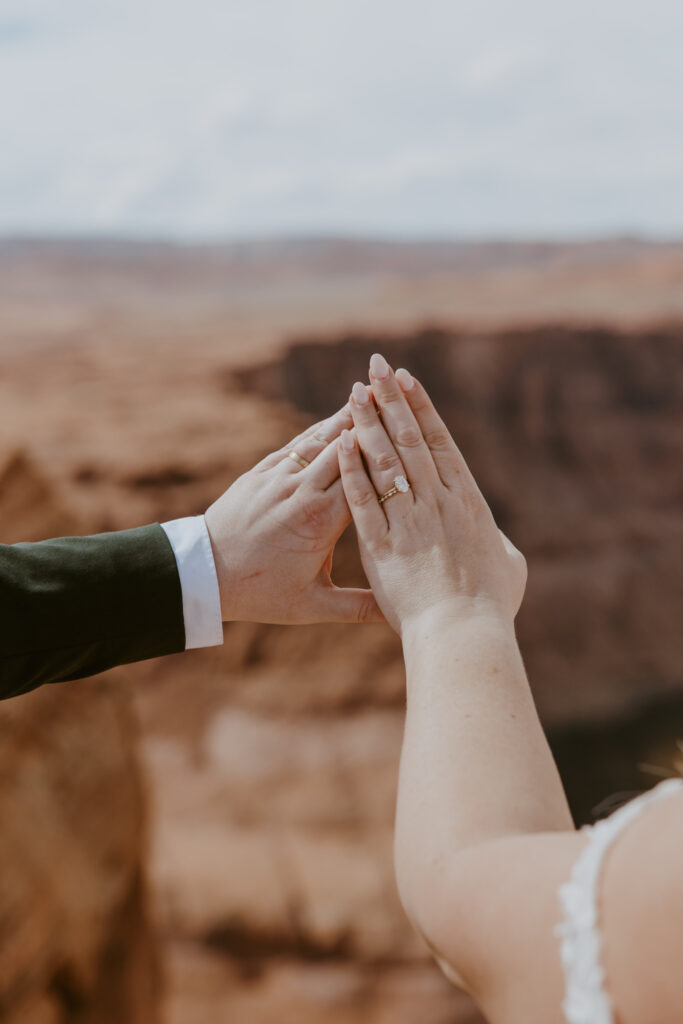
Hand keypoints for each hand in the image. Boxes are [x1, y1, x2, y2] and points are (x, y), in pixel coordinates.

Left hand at [205, 405, 382, 624]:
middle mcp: (301, 493)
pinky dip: (320, 429)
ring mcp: (279, 478)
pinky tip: (338, 415)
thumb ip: (360, 608)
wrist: (204, 576)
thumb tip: (401, 615)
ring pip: (320, 438)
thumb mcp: (313, 606)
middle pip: (345, 447)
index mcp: (320, 522)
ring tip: (374, 393)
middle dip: (371, 421)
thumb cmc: (261, 594)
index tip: (412, 431)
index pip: (364, 478)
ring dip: (347, 416)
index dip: (388, 453)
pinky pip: (297, 443)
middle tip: (399, 396)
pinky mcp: (261, 472)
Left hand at [337, 354, 525, 634]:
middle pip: (408, 439)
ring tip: (355, 391)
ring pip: (383, 460)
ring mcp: (406, 521)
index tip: (407, 381)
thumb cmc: (491, 606)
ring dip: (368, 423)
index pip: (438, 443)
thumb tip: (493, 537)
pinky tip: (340, 441)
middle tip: (376, 366)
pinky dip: (351, 466)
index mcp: (467, 502)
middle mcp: (436, 502)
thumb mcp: (508, 568)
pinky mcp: (379, 545)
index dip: (421, 408)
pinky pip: (361, 497)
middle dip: (391, 400)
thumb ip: (496, 544)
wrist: (463, 635)